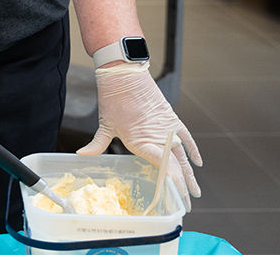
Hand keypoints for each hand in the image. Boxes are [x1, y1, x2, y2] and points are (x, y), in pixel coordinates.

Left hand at [77, 62, 201, 208]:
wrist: (124, 74)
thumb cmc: (113, 98)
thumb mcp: (105, 125)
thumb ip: (96, 144)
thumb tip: (82, 155)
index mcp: (141, 142)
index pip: (163, 169)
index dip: (172, 186)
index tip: (175, 199)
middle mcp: (157, 137)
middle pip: (175, 168)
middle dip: (183, 188)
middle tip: (186, 204)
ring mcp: (167, 128)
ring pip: (183, 157)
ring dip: (190, 175)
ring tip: (195, 191)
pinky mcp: (171, 118)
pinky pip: (186, 138)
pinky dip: (192, 151)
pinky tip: (197, 163)